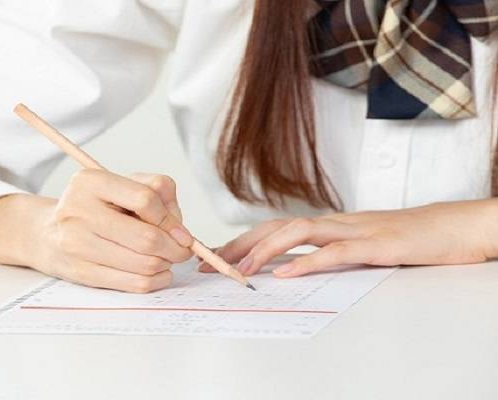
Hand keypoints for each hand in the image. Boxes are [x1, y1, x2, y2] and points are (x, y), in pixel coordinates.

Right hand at [34, 170, 192, 291]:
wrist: (46, 233)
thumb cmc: (94, 207)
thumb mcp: (120, 185)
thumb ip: (156, 190)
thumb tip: (179, 226)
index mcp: (90, 182)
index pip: (145, 199)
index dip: (171, 218)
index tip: (181, 230)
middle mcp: (78, 211)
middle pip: (146, 237)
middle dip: (174, 247)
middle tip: (181, 249)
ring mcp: (76, 244)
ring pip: (144, 263)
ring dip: (165, 264)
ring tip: (165, 258)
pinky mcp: (81, 272)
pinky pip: (133, 283)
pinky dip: (155, 280)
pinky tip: (157, 272)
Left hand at [199, 200, 497, 277]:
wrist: (451, 227)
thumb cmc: (404, 239)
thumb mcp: (356, 245)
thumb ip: (324, 251)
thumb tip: (288, 266)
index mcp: (327, 225)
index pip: (275, 229)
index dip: (242, 241)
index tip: (213, 258)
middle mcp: (333, 223)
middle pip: (276, 227)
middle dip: (240, 244)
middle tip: (210, 264)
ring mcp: (354, 231)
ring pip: (299, 233)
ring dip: (265, 250)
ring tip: (239, 269)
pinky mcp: (376, 245)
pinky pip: (336, 252)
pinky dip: (308, 262)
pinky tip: (287, 274)